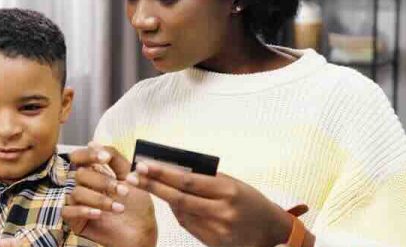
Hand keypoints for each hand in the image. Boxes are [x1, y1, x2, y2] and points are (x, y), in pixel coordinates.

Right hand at [62, 143, 156, 246]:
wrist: (143, 233)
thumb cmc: (138, 205)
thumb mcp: (130, 177)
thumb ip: (115, 159)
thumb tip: (93, 142)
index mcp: (95, 173)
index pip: (79, 157)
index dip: (89, 155)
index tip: (105, 158)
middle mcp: (84, 186)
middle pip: (79, 174)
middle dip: (103, 181)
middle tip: (124, 191)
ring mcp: (78, 204)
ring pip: (77, 193)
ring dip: (100, 199)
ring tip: (120, 208)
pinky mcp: (75, 221)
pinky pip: (68, 212)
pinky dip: (83, 211)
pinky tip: (98, 214)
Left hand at [127, 161, 300, 246]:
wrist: (272, 231)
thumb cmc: (250, 201)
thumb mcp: (233, 183)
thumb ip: (206, 179)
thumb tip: (173, 170)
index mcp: (228, 191)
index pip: (188, 181)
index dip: (163, 174)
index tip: (144, 165)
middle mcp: (222, 211)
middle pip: (179, 198)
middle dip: (153, 186)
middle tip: (133, 176)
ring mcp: (217, 230)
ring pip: (181, 212)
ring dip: (163, 197)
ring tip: (149, 184)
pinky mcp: (214, 243)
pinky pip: (188, 224)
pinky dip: (178, 212)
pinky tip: (172, 202)